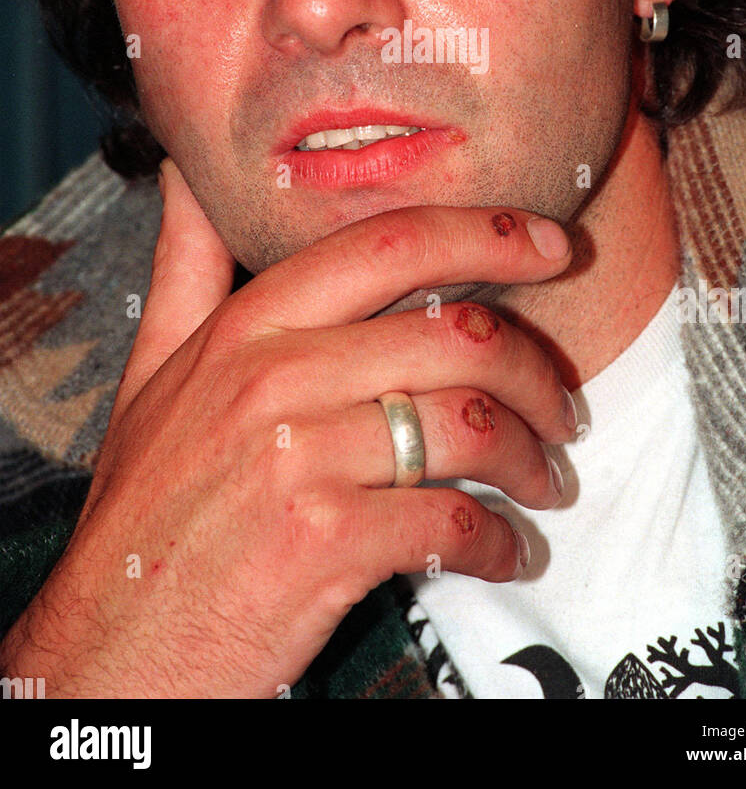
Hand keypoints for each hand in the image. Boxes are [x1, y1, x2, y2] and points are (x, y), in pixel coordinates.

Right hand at [0, 159, 574, 697]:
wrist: (109, 647)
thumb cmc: (144, 512)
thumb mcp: (152, 373)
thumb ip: (184, 266)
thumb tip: (188, 173)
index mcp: (247, 326)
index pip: (393, 244)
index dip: (490, 233)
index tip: (551, 244)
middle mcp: (275, 377)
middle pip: (458, 335)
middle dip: (537, 371)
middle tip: (560, 405)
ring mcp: (299, 460)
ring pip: (471, 425)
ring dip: (531, 457)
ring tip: (543, 480)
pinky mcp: (324, 544)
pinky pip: (453, 521)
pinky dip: (499, 540)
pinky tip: (505, 550)